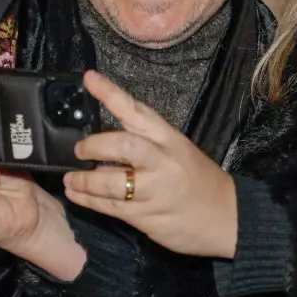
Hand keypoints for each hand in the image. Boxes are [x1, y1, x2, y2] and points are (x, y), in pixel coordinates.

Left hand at [63, 71, 237, 258]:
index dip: (110, 94)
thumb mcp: (178, 152)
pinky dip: (88, 200)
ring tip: (70, 179)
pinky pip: (110, 207)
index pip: (137, 111)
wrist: (227, 217)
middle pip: (123, 144)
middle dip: (94, 145)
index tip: (88, 78)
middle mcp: (162, 161)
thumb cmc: (199, 180)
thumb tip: (103, 142)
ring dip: (83, 180)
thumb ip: (145, 144)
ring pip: (111, 181)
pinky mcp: (146, 217)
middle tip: (79, 150)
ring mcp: (154, 190)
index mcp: (170, 139)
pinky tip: (76, 195)